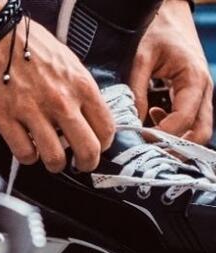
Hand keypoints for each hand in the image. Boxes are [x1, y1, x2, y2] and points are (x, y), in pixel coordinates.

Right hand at [0, 0, 114, 172]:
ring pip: (55, 158)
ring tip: (49, 159)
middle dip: (85, 164)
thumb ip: (78, 90)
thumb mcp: (67, 63)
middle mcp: (60, 101)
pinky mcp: (6, 119)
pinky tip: (27, 147)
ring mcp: (32, 112)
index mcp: (80, 85)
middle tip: (79, 165)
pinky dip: (28, 156)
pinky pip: (24, 153)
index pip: (106, 128)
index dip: (103, 145)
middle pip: (87, 150)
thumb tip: (83, 115)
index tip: (96, 147)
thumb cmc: (26, 45)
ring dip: (54, 164)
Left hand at [131, 0, 212, 143]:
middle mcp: (204, 89)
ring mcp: (201, 94)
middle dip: (176, 148)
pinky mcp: (194, 95)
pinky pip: (190, 120)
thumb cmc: (155, 31)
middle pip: (200, 132)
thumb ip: (136, 91)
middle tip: (147, 155)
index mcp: (194, 79)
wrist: (169, 14)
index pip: (184, 119)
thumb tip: (130, 123)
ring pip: (198, 129)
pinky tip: (151, 121)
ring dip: (176, 140)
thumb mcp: (140, 58)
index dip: (162, 135)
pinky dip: (174, 129)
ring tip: (147, 141)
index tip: (139, 143)